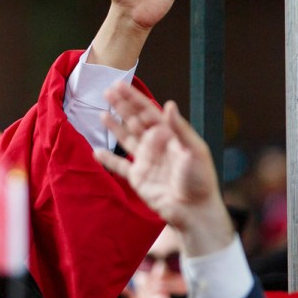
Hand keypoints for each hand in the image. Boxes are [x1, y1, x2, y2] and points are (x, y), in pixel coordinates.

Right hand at [94, 83, 233, 255]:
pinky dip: (109, 160)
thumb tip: (168, 104)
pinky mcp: (139, 178)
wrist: (195, 211)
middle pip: (135, 121)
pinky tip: (96, 152)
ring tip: (101, 114)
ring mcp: (146, 161)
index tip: (119, 86)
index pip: (148, 112)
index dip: (134, 98)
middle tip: (106, 92)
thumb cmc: (201, 180)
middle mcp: (157, 145)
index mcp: (170, 135)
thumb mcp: (194, 150)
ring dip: (114, 127)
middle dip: (122, 106)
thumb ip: (180, 128)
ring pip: (126, 139)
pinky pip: (120, 166)